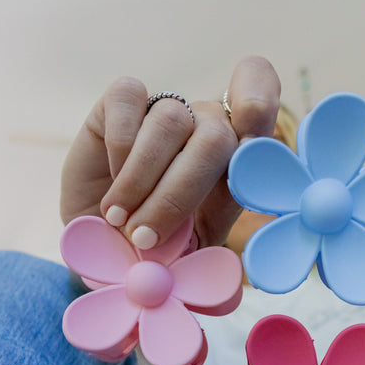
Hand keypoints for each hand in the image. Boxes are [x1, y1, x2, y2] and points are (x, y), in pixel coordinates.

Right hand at [60, 56, 280, 247]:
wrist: (103, 241)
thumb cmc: (157, 246)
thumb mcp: (191, 254)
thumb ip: (213, 247)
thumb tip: (224, 265)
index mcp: (238, 160)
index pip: (261, 109)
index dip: (259, 106)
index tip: (250, 143)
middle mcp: (208, 125)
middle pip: (214, 138)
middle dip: (180, 193)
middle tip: (146, 237)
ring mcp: (168, 108)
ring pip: (171, 121)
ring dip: (141, 179)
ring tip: (119, 220)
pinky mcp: (124, 99)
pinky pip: (129, 99)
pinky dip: (119, 146)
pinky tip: (110, 182)